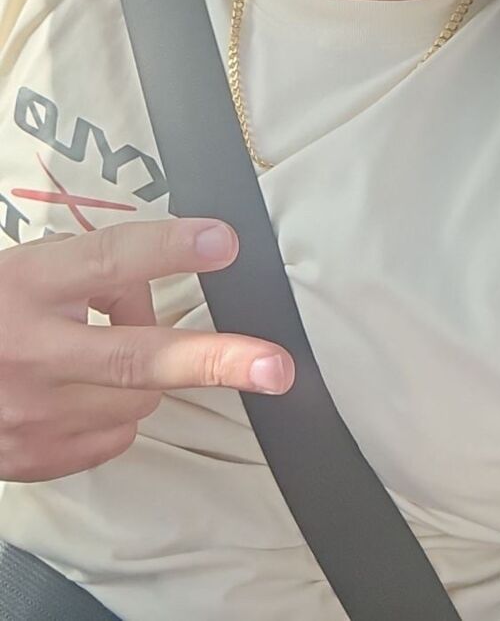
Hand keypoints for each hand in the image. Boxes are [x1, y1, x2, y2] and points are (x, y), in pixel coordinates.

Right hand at [0, 218, 294, 481]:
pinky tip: (82, 387)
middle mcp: (31, 353)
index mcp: (24, 288)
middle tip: (274, 366)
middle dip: (214, 360)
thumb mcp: (23, 271)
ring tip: (101, 346)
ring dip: (146, 368)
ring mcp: (34, 415)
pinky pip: (116, 431)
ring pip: (139, 394)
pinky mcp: (39, 457)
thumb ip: (87, 273)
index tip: (222, 242)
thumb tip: (156, 287)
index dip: (169, 249)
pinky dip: (117, 406)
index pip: (106, 261)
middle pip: (138, 356)